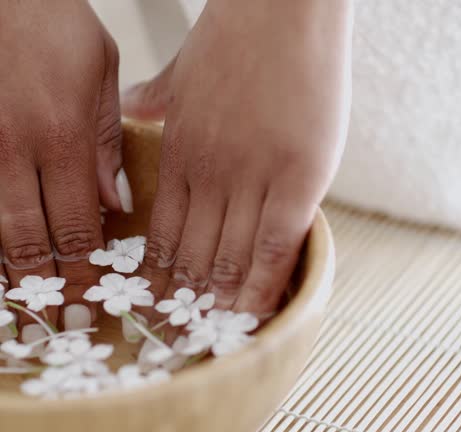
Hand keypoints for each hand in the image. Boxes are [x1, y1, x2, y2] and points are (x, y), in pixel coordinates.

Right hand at [0, 0, 124, 333]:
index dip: (84, 268)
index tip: (92, 298)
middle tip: (61, 325)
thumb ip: (104, 143)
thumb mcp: (98, 72)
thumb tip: (116, 204)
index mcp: (61, 136)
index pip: (78, 224)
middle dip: (49, 288)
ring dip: (10, 280)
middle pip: (33, 240)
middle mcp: (14, 151)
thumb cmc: (51, 24)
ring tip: (24, 318)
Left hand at [123, 0, 352, 314]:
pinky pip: (276, 248)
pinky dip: (265, 286)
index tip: (162, 305)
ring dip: (222, 302)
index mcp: (180, 154)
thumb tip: (130, 111)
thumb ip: (154, 101)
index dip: (163, 275)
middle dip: (187, 300)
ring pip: (232, 258)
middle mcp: (211, 173)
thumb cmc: (236, 40)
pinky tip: (256, 313)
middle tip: (183, 336)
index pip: (164, 233)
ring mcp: (253, 178)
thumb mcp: (181, 73)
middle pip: (194, 253)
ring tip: (216, 336)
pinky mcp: (297, 180)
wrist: (284, 8)